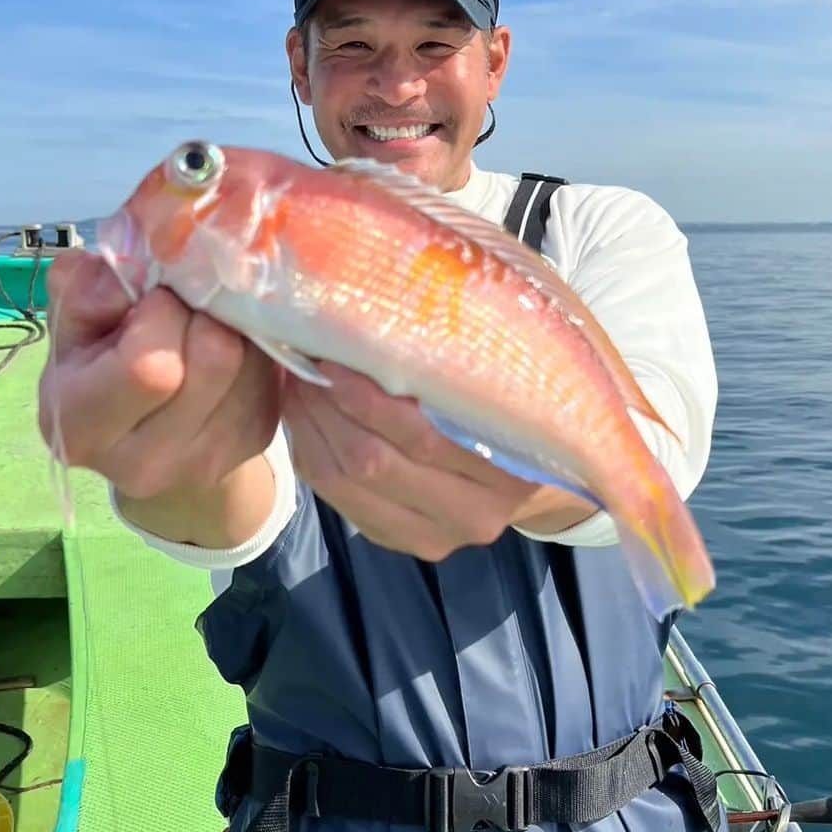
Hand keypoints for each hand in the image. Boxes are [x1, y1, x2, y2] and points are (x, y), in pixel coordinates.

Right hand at [38, 249, 281, 505]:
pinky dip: (254, 347)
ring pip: (250, 359)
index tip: (150, 299)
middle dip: (202, 312)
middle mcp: (147, 462)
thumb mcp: (76, 325)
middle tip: (184, 306)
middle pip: (214, 356)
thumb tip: (131, 261)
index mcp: (83, 429)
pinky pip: (270, 374)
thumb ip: (85, 289)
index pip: (146, 366)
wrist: (144, 430)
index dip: (158, 313)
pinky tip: (228, 348)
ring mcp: (207, 461)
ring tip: (203, 324)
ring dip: (232, 326)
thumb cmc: (99, 363)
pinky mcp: (254, 443)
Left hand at [281, 361, 595, 560]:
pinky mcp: (402, 543)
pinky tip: (305, 416)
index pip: (422, 437)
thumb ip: (469, 352)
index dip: (367, 396)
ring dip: (312, 428)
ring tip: (298, 380)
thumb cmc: (517, 403)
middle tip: (305, 359)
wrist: (533, 474)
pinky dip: (312, 453)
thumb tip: (402, 288)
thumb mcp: (510, 376)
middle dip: (329, 407)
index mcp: (514, 469)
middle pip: (376, 462)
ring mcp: (437, 537)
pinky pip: (338, 501)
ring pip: (349, 484)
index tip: (336, 352)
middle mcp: (477, 514)